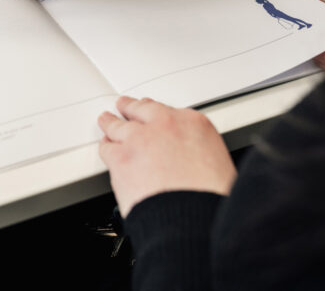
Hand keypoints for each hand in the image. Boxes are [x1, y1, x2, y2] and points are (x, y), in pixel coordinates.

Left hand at [97, 96, 235, 216]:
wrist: (192, 218)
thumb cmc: (210, 199)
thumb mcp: (220, 166)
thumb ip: (200, 155)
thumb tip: (194, 164)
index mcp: (195, 125)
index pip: (170, 111)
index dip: (156, 113)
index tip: (152, 113)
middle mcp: (165, 126)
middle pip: (141, 110)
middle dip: (131, 108)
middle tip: (124, 106)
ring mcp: (139, 139)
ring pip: (119, 126)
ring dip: (111, 123)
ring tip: (106, 120)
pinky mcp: (120, 158)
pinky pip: (107, 148)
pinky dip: (106, 148)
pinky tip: (105, 147)